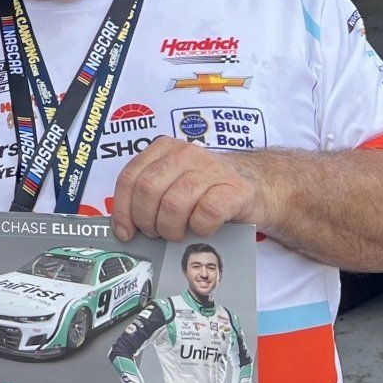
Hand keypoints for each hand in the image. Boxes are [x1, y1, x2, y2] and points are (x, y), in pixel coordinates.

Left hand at [110, 136, 270, 242]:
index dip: (123, 209)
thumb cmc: (209, 191)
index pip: (130, 177)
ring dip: (171, 228)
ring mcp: (211, 169)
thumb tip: (123, 226)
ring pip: (174, 204)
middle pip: (148, 190)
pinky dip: (200, 229)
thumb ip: (149, 194)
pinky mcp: (233, 189)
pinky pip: (205, 214)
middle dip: (146, 220)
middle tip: (156, 233)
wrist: (259, 188)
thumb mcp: (174, 183)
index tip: (125, 232)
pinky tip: (203, 228)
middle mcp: (186, 153)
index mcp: (165, 148)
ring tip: (178, 233)